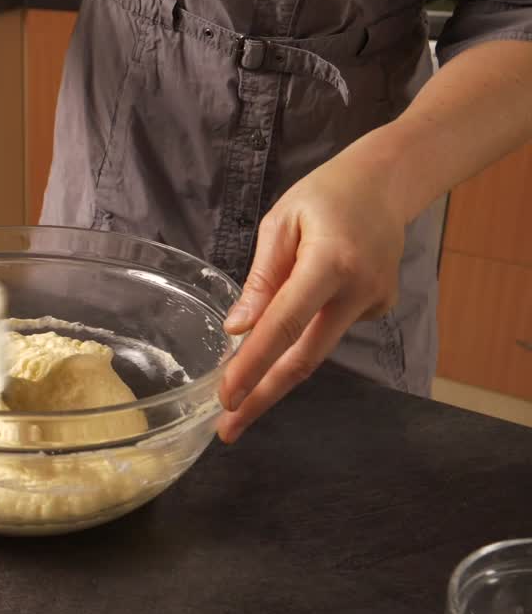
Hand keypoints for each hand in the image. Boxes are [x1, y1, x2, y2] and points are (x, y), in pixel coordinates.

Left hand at [217, 140, 407, 442]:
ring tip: (240, 394)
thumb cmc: (325, 194)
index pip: (284, 326)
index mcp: (329, 264)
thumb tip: (238, 328)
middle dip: (263, 397)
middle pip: (305, 358)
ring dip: (276, 373)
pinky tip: (299, 305)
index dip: (253, 365)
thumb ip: (262, 277)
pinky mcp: (378, 309)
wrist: (387, 183)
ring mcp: (373, 304)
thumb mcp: (281, 222)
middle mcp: (357, 292)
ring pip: (316, 349)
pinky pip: (329, 328)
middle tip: (229, 429)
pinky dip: (302, 333)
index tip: (226, 397)